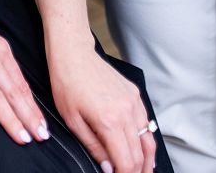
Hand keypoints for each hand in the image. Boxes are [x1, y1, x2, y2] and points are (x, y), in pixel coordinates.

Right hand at [0, 0, 48, 145]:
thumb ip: (0, 56)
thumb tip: (13, 76)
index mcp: (0, 49)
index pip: (20, 84)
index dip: (32, 107)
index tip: (42, 125)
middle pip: (12, 92)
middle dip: (28, 117)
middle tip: (40, 136)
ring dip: (9, 119)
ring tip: (21, 137)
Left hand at [50, 47, 155, 172]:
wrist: (73, 53)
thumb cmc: (67, 84)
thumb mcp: (73, 121)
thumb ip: (94, 148)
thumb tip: (109, 169)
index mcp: (109, 120)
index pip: (126, 162)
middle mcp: (126, 111)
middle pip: (140, 153)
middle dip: (138, 172)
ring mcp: (133, 100)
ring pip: (148, 138)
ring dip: (148, 160)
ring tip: (144, 172)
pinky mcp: (134, 93)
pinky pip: (146, 121)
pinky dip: (147, 139)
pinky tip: (143, 149)